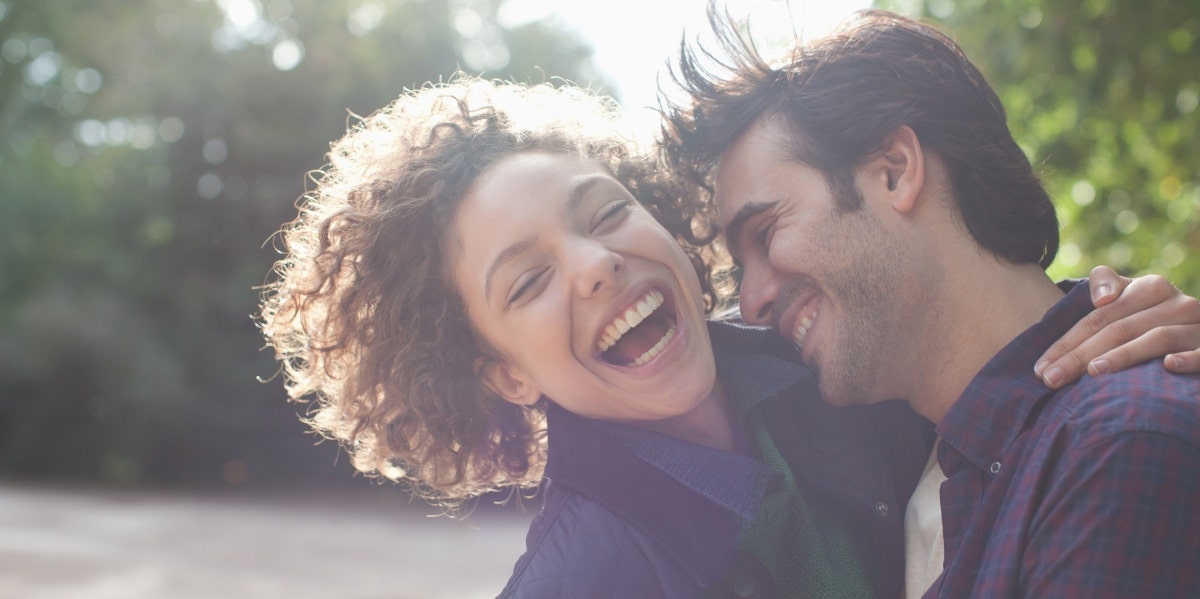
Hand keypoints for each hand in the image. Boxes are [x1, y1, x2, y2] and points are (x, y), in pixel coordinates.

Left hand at [1035, 266, 1199, 387]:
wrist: (1198, 330)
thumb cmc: (1152, 318)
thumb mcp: (1130, 298)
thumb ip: (1106, 285)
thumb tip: (1099, 298)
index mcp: (1150, 288)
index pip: (1098, 317)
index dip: (1067, 342)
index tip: (1040, 368)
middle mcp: (1176, 303)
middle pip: (1119, 329)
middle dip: (1081, 356)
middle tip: (1051, 379)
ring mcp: (1197, 326)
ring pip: (1157, 338)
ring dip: (1124, 356)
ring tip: (1093, 373)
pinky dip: (1188, 359)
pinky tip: (1167, 366)